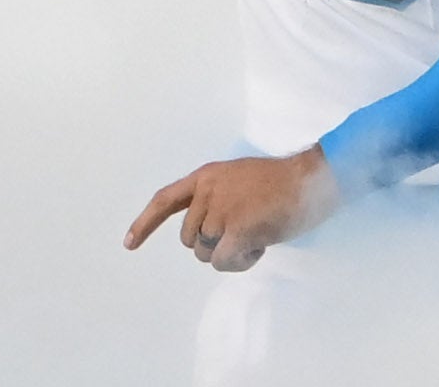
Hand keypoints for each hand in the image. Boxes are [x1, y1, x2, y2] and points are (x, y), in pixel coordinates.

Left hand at [122, 145, 341, 271]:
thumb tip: (206, 238)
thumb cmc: (281, 184)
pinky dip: (240, 262)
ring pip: (205, 254)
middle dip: (214, 245)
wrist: (310, 179)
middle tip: (247, 231)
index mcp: (206, 177)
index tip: (128, 244)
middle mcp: (207, 191)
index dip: (145, 223)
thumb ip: (217, 202)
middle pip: (189, 240)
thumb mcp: (239, 182)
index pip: (164, 200)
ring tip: (256, 234)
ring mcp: (221, 209)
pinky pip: (222, 262)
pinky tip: (259, 247)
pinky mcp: (236, 228)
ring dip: (230, 254)